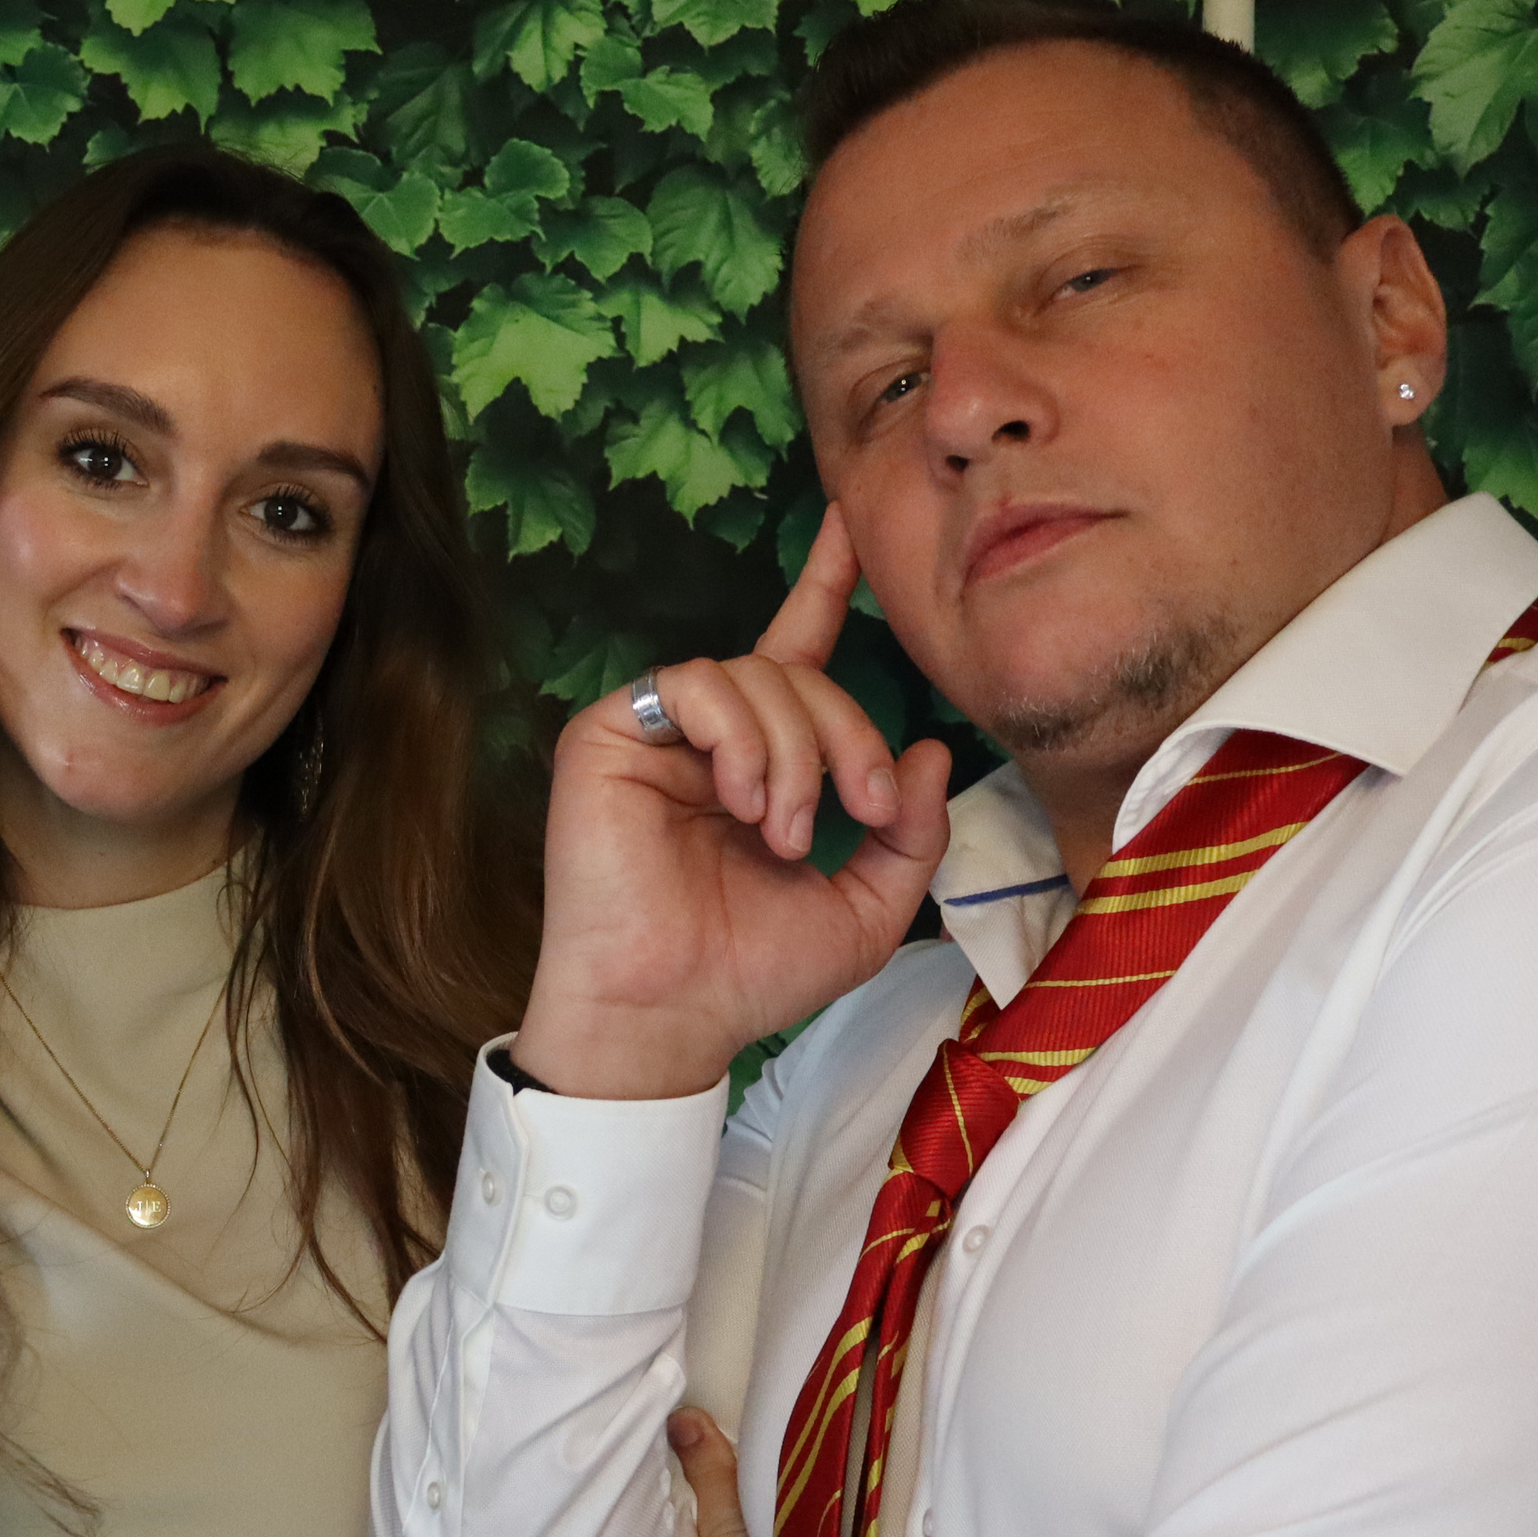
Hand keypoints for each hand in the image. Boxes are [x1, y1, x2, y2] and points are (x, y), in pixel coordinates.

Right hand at [515, 509, 953, 1100]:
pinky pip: (693, 684)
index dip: (824, 582)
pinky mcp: (606, 735)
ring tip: (785, 833)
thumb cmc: (750, 975)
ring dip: (795, 752)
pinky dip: (739, 738)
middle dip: (850, 736)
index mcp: (762, 761)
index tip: (851, 522)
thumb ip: (911, 834)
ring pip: (752, 674)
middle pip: (798, 673)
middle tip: (860, 814)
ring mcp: (656, 733)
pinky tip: (740, 801)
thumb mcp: (868, 909)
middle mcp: (707, 736)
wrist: (668, 1015)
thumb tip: (931, 751)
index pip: (798, 651)